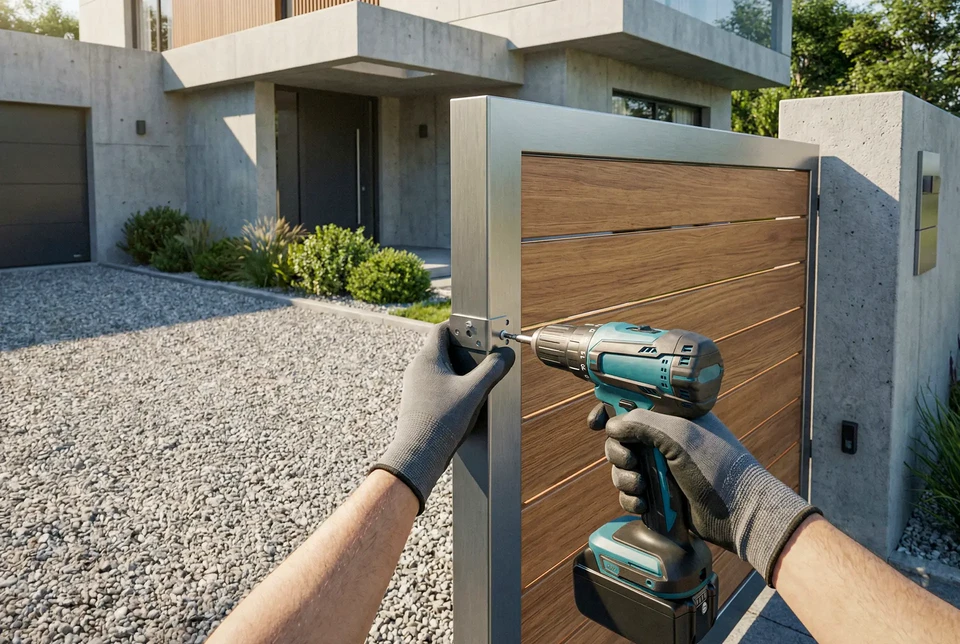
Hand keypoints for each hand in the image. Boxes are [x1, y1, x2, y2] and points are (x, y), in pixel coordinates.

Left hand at [373, 321, 513, 513]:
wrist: (419, 455)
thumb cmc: (441, 421)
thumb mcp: (474, 392)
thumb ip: (492, 370)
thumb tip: (506, 355)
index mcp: (427, 359)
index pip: (442, 329)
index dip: (460, 326)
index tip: (476, 329)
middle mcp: (417, 369)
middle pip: (442, 349)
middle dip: (463, 350)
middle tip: (482, 355)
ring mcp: (415, 386)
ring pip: (439, 369)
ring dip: (458, 371)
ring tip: (475, 380)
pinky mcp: (417, 402)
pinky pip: (435, 386)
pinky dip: (450, 386)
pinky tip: (463, 400)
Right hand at [591, 404, 819, 584]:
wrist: (741, 513)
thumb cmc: (718, 467)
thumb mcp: (680, 435)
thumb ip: (642, 423)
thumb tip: (611, 424)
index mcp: (672, 417)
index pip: (633, 404)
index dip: (610, 410)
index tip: (596, 422)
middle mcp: (665, 439)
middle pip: (620, 439)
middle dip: (618, 452)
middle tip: (632, 462)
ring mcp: (662, 467)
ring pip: (622, 468)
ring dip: (624, 478)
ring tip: (641, 487)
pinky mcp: (660, 494)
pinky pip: (630, 493)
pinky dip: (630, 499)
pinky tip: (643, 503)